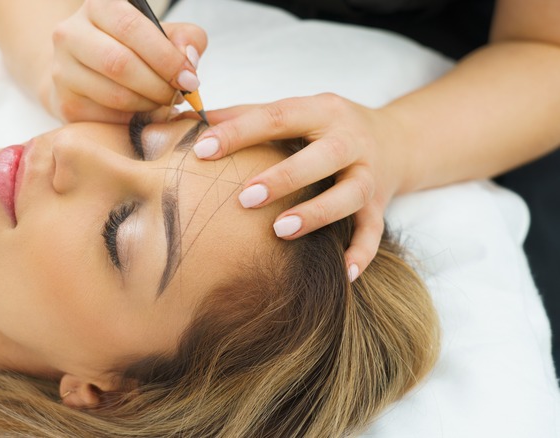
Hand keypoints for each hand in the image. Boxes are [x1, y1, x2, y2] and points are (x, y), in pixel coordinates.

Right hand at [43, 0, 206, 122]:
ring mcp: (62, 70)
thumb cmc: (129, 49)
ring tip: (161, 103)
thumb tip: (188, 60)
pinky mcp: (66, 102)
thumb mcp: (159, 35)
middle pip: (120, 63)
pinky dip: (132, 119)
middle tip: (177, 96)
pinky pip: (107, 117)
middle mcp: (71, 33)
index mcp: (98, 6)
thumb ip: (184, 39)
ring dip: (148, 105)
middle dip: (158, 85)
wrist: (86, 72)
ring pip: (114, 94)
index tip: (188, 78)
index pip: (131, 28)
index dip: (165, 57)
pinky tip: (142, 113)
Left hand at [192, 93, 409, 280]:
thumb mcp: (295, 111)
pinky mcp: (380, 205)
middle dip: (284, 177)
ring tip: (280, 230)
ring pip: (350, 194)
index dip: (240, 132)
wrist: (397, 141)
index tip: (202, 150)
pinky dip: (361, 254)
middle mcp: (350, 140)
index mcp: (322, 111)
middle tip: (244, 198)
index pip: (278, 116)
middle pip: (323, 156)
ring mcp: (368, 174)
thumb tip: (193, 118)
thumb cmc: (327, 127)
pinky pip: (374, 232)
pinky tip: (343, 273)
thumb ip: (247, 114)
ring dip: (317, 213)